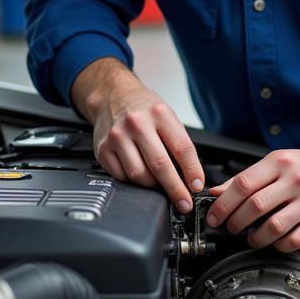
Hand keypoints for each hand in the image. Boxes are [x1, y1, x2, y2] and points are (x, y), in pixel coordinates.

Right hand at [71, 58, 203, 211]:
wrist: (112, 96)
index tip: (197, 186)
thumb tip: (190, 176)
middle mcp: (137, 124)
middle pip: (160, 165)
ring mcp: (118, 137)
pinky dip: (132, 181)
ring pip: (139, 175)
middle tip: (184, 202)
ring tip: (158, 181)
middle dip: (175, 189)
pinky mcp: (103, 149)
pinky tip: (138, 172)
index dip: (192, 171)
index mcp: (159, 113)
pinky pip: (121, 176)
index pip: (182, 148)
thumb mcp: (167, 115)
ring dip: (152, 185)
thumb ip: (177, 142)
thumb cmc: (143, 107)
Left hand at [206, 131, 299, 252]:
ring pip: (274, 227)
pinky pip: (295, 240)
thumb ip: (248, 178)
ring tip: (251, 237)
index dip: (224, 203)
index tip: (214, 215)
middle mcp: (295, 181)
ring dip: (255, 237)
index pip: (244, 183)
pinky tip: (274, 242)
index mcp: (280, 163)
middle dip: (235, 222)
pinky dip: (278, 245)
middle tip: (230, 228)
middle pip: (255, 206)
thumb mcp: (278, 162)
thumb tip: (217, 192)